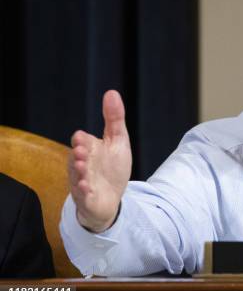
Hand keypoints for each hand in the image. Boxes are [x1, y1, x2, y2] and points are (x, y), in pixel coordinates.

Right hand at [68, 90, 131, 232]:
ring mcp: (83, 182)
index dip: (82, 140)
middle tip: (82, 151)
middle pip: (77, 158)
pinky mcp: (87, 198)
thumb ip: (114, 119)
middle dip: (79, 155)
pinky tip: (86, 187)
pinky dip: (84, 191)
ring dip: (79, 172)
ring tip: (83, 168)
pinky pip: (83, 195)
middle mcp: (82, 165)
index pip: (83, 142)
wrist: (110, 197)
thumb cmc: (112, 167)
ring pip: (77, 176)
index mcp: (89, 149)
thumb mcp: (118, 141)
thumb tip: (111, 92)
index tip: (82, 137)